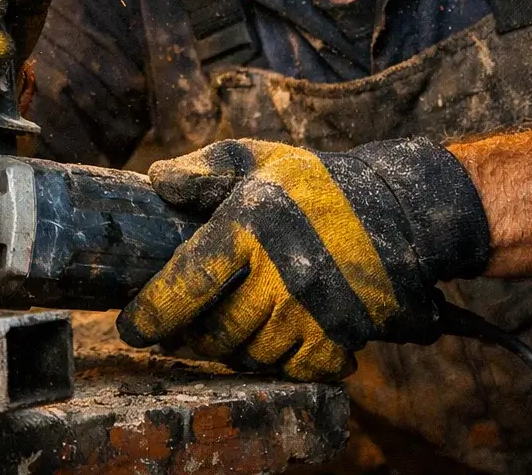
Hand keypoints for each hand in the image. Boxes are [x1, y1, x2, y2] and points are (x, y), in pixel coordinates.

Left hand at [117, 138, 490, 380]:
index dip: (153, 312)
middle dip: (191, 338)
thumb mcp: (260, 160)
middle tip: (180, 333)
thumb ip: (207, 169)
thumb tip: (157, 181)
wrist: (400, 210)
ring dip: (232, 351)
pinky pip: (293, 370)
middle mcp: (281, 272)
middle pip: (216, 332)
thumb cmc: (317, 185)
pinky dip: (277, 362)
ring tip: (225, 333)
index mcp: (251, 226)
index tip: (131, 330)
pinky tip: (272, 341)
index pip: (189, 281)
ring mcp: (314, 309)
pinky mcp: (342, 336)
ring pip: (251, 355)